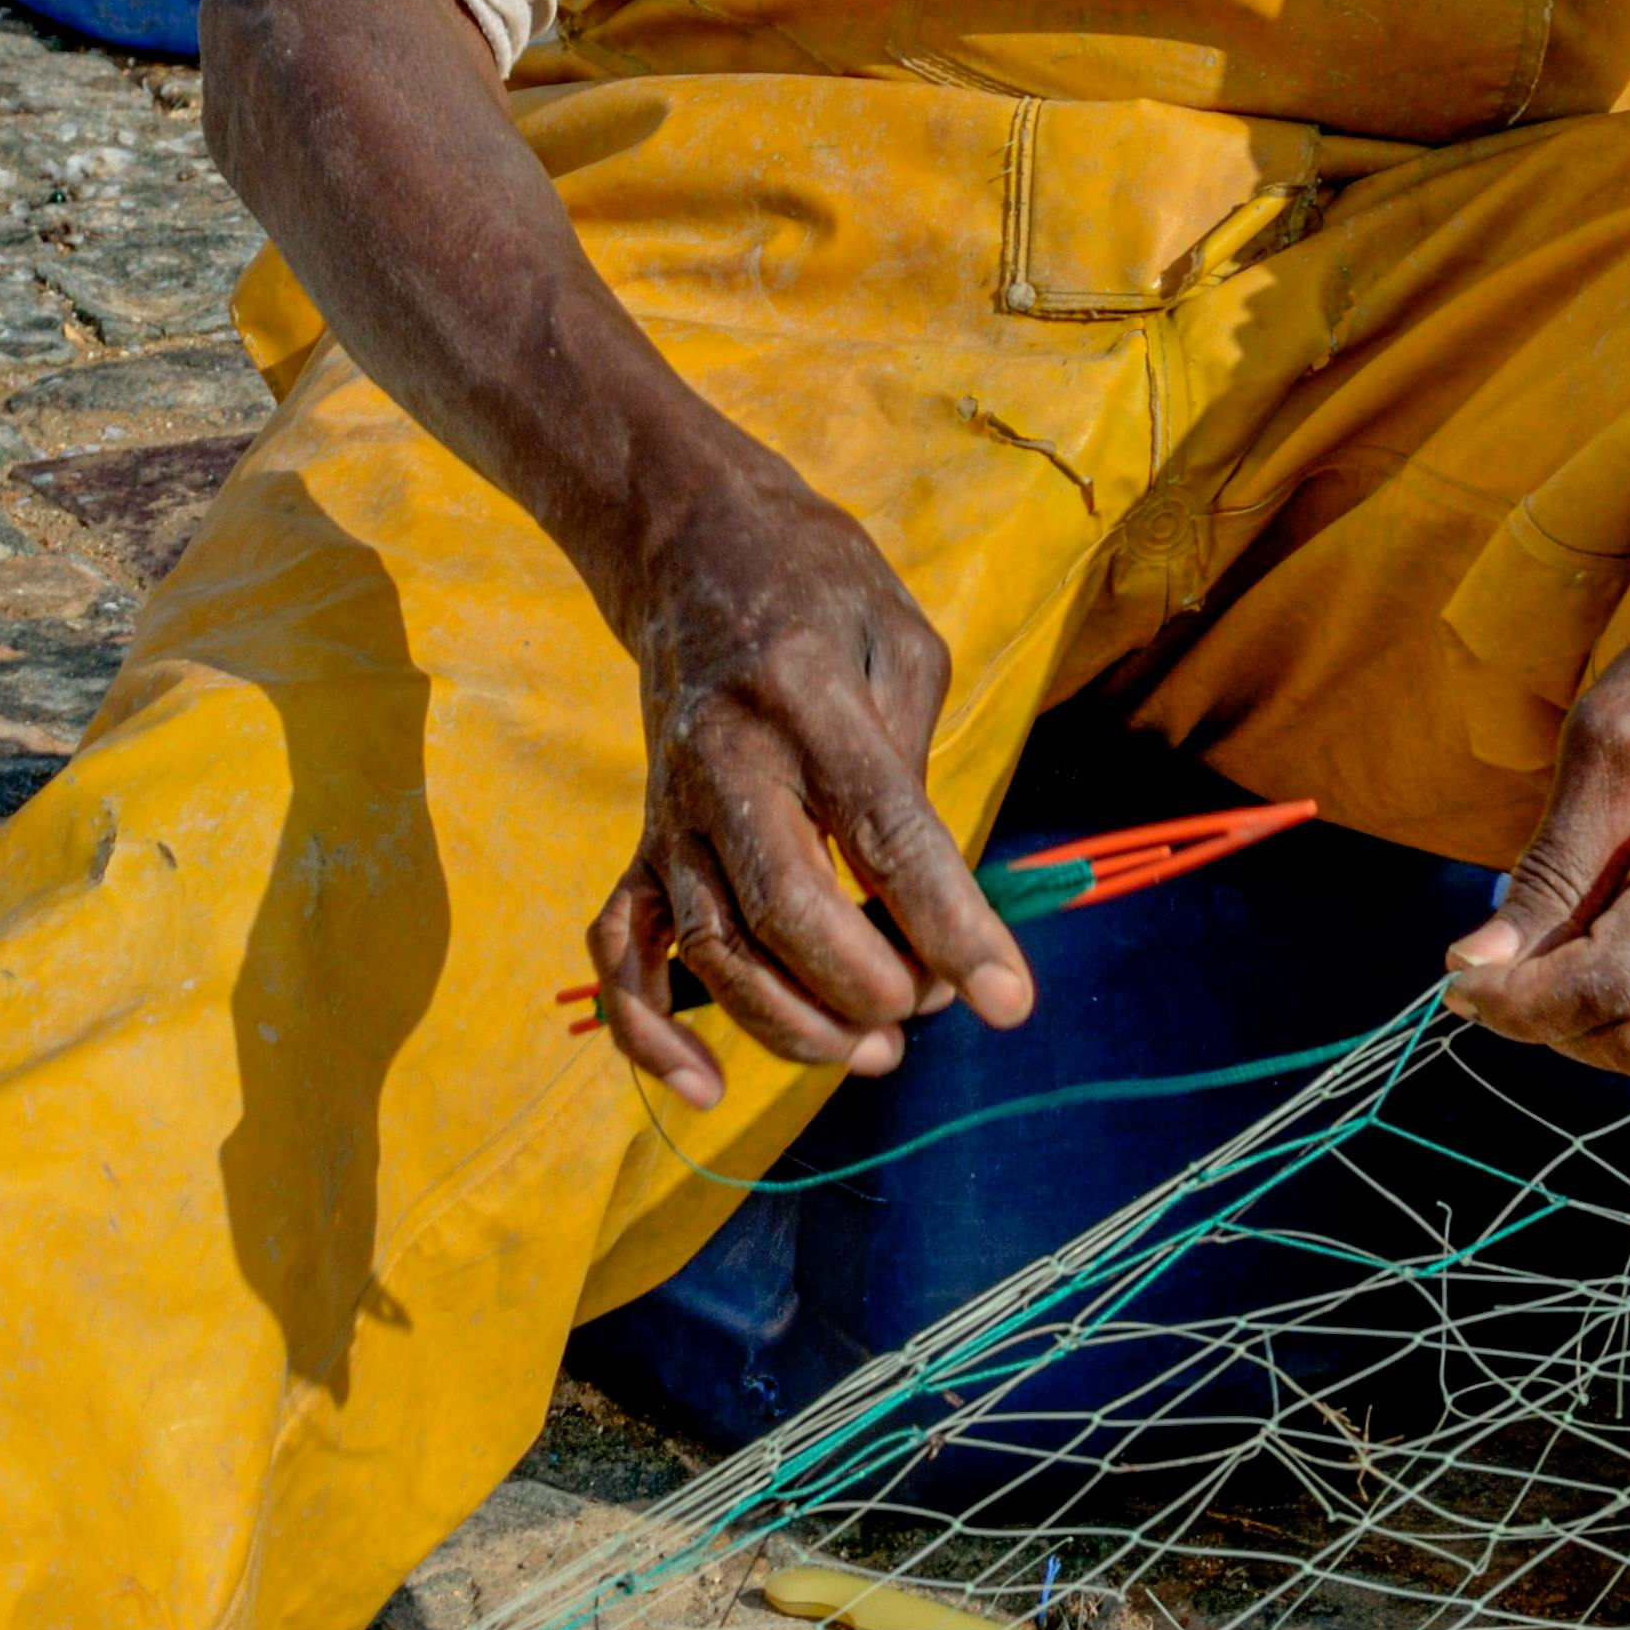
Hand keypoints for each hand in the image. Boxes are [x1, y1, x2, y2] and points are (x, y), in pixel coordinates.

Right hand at [583, 452, 1033, 1108]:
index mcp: (809, 697)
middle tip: (928, 1012)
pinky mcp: (644, 840)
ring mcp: (672, 808)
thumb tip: (927, 899)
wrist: (690, 544)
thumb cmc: (821, 593)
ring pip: (711, 946)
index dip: (948, 922)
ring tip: (871, 1052)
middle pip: (783, 904)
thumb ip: (914, 765)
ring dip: (788, 1023)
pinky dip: (648, 1030)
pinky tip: (706, 1085)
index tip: (1007, 1001)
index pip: (885, 828)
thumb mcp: (900, 644)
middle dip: (863, 986)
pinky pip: (621, 950)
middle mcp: (726, 759)